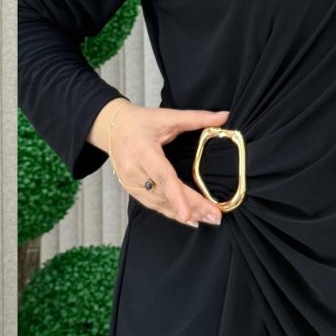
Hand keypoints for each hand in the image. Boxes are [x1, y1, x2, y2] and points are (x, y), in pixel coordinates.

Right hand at [93, 98, 230, 227]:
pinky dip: (170, 212)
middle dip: (191, 208)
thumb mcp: (167, 116)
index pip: (162, 176)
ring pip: (158, 203)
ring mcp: (129, 181)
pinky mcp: (129, 189)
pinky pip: (152, 204)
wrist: (111, 127)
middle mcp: (133, 169)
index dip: (177, 196)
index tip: (189, 214)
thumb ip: (196, 118)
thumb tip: (224, 116)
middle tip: (215, 216)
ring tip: (208, 218)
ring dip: (183, 213)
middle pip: (164, 194)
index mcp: (143, 150)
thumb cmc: (139, 121)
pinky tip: (188, 219)